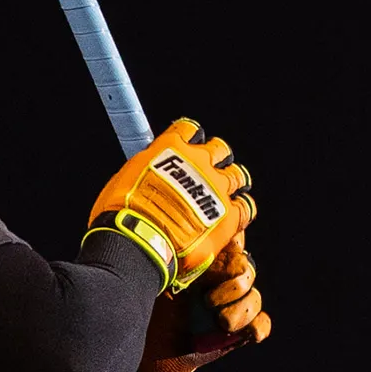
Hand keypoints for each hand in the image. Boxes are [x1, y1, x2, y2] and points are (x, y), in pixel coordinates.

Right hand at [85, 118, 254, 294]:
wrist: (141, 242)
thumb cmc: (123, 214)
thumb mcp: (124, 179)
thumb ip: (145, 171)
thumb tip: (145, 174)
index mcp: (170, 148)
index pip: (188, 129)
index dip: (189, 138)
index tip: (188, 145)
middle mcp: (198, 162)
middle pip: (219, 149)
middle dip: (215, 159)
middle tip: (208, 173)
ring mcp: (217, 188)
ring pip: (237, 175)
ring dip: (231, 182)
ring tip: (224, 194)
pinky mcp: (230, 215)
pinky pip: (246, 206)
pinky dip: (240, 210)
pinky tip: (232, 216)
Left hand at [136, 231, 270, 371]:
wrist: (130, 343)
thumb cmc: (132, 302)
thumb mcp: (148, 272)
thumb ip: (164, 248)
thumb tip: (177, 223)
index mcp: (194, 259)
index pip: (229, 241)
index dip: (234, 243)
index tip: (226, 252)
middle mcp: (212, 281)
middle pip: (246, 269)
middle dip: (234, 285)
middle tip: (207, 301)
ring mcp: (223, 307)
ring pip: (254, 297)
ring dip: (242, 309)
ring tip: (220, 322)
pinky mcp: (230, 334)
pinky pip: (260, 324)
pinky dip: (257, 326)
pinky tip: (243, 332)